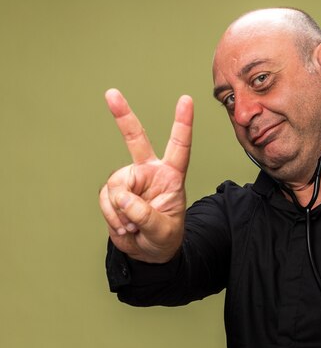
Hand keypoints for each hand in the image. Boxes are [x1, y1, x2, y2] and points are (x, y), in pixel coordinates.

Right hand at [99, 89, 193, 262]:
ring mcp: (130, 181)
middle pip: (135, 140)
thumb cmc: (165, 238)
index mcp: (171, 176)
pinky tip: (125, 225)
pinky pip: (106, 200)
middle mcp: (149, 172)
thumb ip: (145, 214)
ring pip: (116, 186)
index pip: (179, 146)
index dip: (182, 123)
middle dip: (122, 116)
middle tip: (111, 93)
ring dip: (122, 211)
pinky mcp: (114, 192)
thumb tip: (122, 196)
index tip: (186, 100)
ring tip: (135, 224)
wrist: (150, 253)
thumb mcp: (163, 230)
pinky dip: (113, 216)